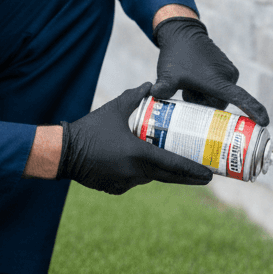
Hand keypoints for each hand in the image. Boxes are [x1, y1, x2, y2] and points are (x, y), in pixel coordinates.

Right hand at [57, 83, 213, 194]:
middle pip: (168, 177)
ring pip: (151, 178)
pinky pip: (135, 181)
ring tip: (178, 166)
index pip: (172, 164)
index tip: (209, 173)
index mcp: (138, 154)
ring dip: (162, 173)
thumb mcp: (114, 109)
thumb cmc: (90, 130)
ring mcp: (125, 183)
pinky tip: (144, 166)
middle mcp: (135, 172)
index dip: (192, 169)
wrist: (64, 153)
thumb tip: (150, 84)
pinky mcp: (116, 189)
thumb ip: (135, 97)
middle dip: (189, 178)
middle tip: (207, 177)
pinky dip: (141, 174)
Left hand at [150, 17, 268, 125]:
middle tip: (187, 94)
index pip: (241, 100)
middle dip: (204, 104)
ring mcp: (229, 72)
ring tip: (189, 86)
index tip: (265, 122)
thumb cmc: (176, 55)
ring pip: (219, 97)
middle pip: (221, 105)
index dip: (254, 111)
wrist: (182, 33)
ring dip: (204, 97)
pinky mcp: (227, 68)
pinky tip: (193, 82)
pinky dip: (207, 89)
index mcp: (219, 81)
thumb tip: (154, 95)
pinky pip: (219, 87)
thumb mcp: (167, 75)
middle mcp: (229, 77)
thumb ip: (163, 88)